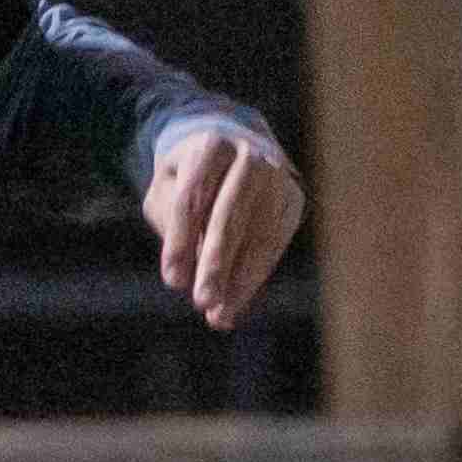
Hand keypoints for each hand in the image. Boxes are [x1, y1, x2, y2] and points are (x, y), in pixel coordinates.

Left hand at [144, 117, 305, 331]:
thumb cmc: (192, 177)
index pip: (191, 198)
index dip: (180, 242)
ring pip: (259, 235)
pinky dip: (255, 277)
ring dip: (239, 280)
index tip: (173, 282)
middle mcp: (249, 156)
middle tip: (202, 301)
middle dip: (215, 264)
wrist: (236, 148)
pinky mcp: (293, 198)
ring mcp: (277, 177)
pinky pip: (276, 243)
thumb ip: (172, 224)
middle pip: (229, 216)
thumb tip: (187, 276)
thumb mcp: (168, 188)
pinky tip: (237, 302)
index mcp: (210, 146)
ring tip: (219, 316)